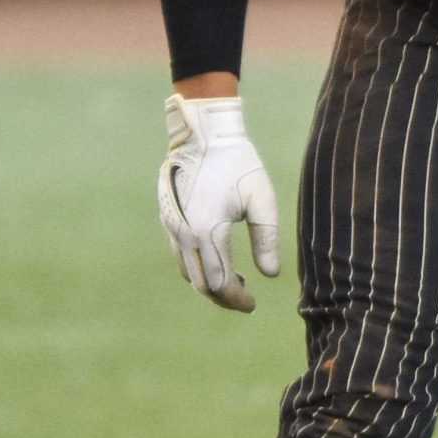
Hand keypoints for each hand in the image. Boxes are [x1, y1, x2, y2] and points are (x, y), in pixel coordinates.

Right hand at [158, 93, 281, 311]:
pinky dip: (197, 266)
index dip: (236, 299)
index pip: (220, 283)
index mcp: (208, 231)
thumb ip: (266, 238)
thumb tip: (270, 275)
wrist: (203, 132)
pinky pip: (179, 254)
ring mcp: (172, 226)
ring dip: (209, 283)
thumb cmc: (238, 162)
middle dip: (223, 297)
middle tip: (245, 298)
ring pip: (187, 271)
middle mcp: (184, 234)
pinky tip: (217, 259)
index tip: (253, 304)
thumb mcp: (261, 198)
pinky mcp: (168, 217)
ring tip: (235, 280)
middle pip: (201, 283)